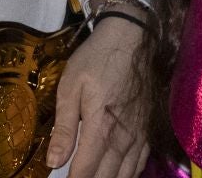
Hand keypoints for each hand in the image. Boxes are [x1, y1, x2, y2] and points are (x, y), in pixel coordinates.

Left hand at [47, 6, 149, 177]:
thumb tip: (53, 162)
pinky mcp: (147, 129)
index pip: (85, 171)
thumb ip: (64, 127)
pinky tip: (118, 174)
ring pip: (126, 174)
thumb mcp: (71, 86)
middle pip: (106, 177)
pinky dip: (127, 175)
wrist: (131, 38)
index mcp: (101, 128)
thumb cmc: (96, 59)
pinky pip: (140, 163)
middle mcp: (124, 138)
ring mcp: (139, 135)